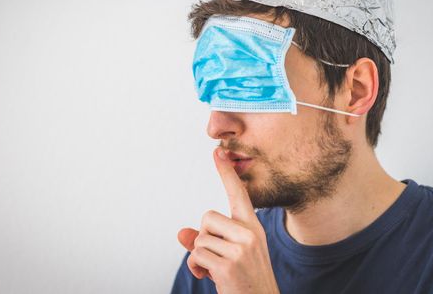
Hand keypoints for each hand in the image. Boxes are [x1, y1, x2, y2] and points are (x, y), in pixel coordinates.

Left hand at [177, 147, 279, 293]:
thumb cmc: (245, 279)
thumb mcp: (229, 255)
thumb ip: (205, 240)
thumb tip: (180, 234)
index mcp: (252, 227)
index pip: (239, 195)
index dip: (227, 174)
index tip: (217, 153)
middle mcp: (249, 233)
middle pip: (207, 218)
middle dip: (204, 238)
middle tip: (218, 257)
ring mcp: (241, 248)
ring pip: (199, 238)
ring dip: (201, 256)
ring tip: (217, 269)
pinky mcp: (229, 264)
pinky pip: (196, 255)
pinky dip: (197, 267)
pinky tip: (213, 277)